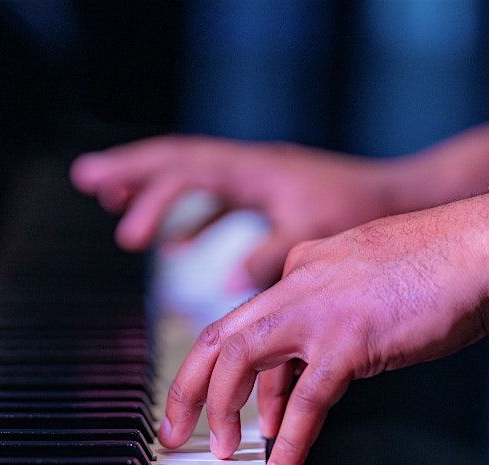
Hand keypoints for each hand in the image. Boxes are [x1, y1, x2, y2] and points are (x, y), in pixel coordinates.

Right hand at [70, 135, 395, 286]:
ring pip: (193, 173)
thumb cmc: (363, 212)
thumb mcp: (313, 235)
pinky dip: (191, 216)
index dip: (153, 201)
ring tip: (112, 202)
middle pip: (176, 157)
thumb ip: (268, 258)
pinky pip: (216, 196)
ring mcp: (258, 177)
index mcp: (255, 171)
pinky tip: (177, 243)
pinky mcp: (269, 193)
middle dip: (129, 169)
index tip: (128, 236)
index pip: (188, 174)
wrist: (403, 195)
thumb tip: (226, 283)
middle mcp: (251, 166)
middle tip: (85, 177)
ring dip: (153, 186)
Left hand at [156, 188, 488, 464]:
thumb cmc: (445, 266)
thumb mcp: (371, 288)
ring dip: (223, 412)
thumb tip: (307, 378)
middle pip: (217, 336)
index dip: (231, 374)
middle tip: (175, 433)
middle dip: (188, 389)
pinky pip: (306, 400)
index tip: (226, 409)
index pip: (248, 324)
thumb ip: (333, 321)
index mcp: (303, 266)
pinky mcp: (351, 340)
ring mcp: (321, 309)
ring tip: (222, 454)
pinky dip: (289, 440)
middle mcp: (300, 283)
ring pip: (240, 361)